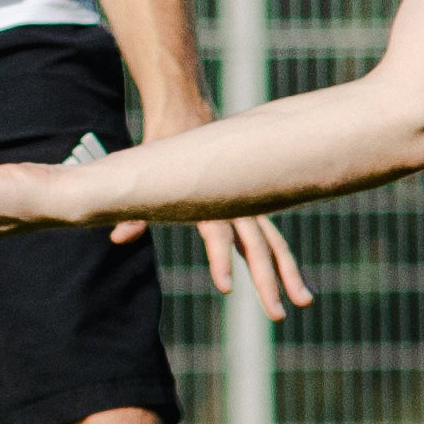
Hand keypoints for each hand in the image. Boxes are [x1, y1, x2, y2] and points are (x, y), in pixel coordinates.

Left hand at [131, 106, 314, 320]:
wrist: (185, 108)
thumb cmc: (161, 144)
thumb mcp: (144, 174)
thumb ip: (136, 211)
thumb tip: (120, 239)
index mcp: (209, 194)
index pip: (217, 233)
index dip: (220, 259)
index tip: (226, 287)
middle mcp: (235, 200)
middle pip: (256, 246)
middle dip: (267, 281)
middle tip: (277, 314)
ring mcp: (247, 203)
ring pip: (273, 243)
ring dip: (287, 273)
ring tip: (303, 302)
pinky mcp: (251, 207)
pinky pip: (272, 238)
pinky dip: (283, 260)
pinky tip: (296, 284)